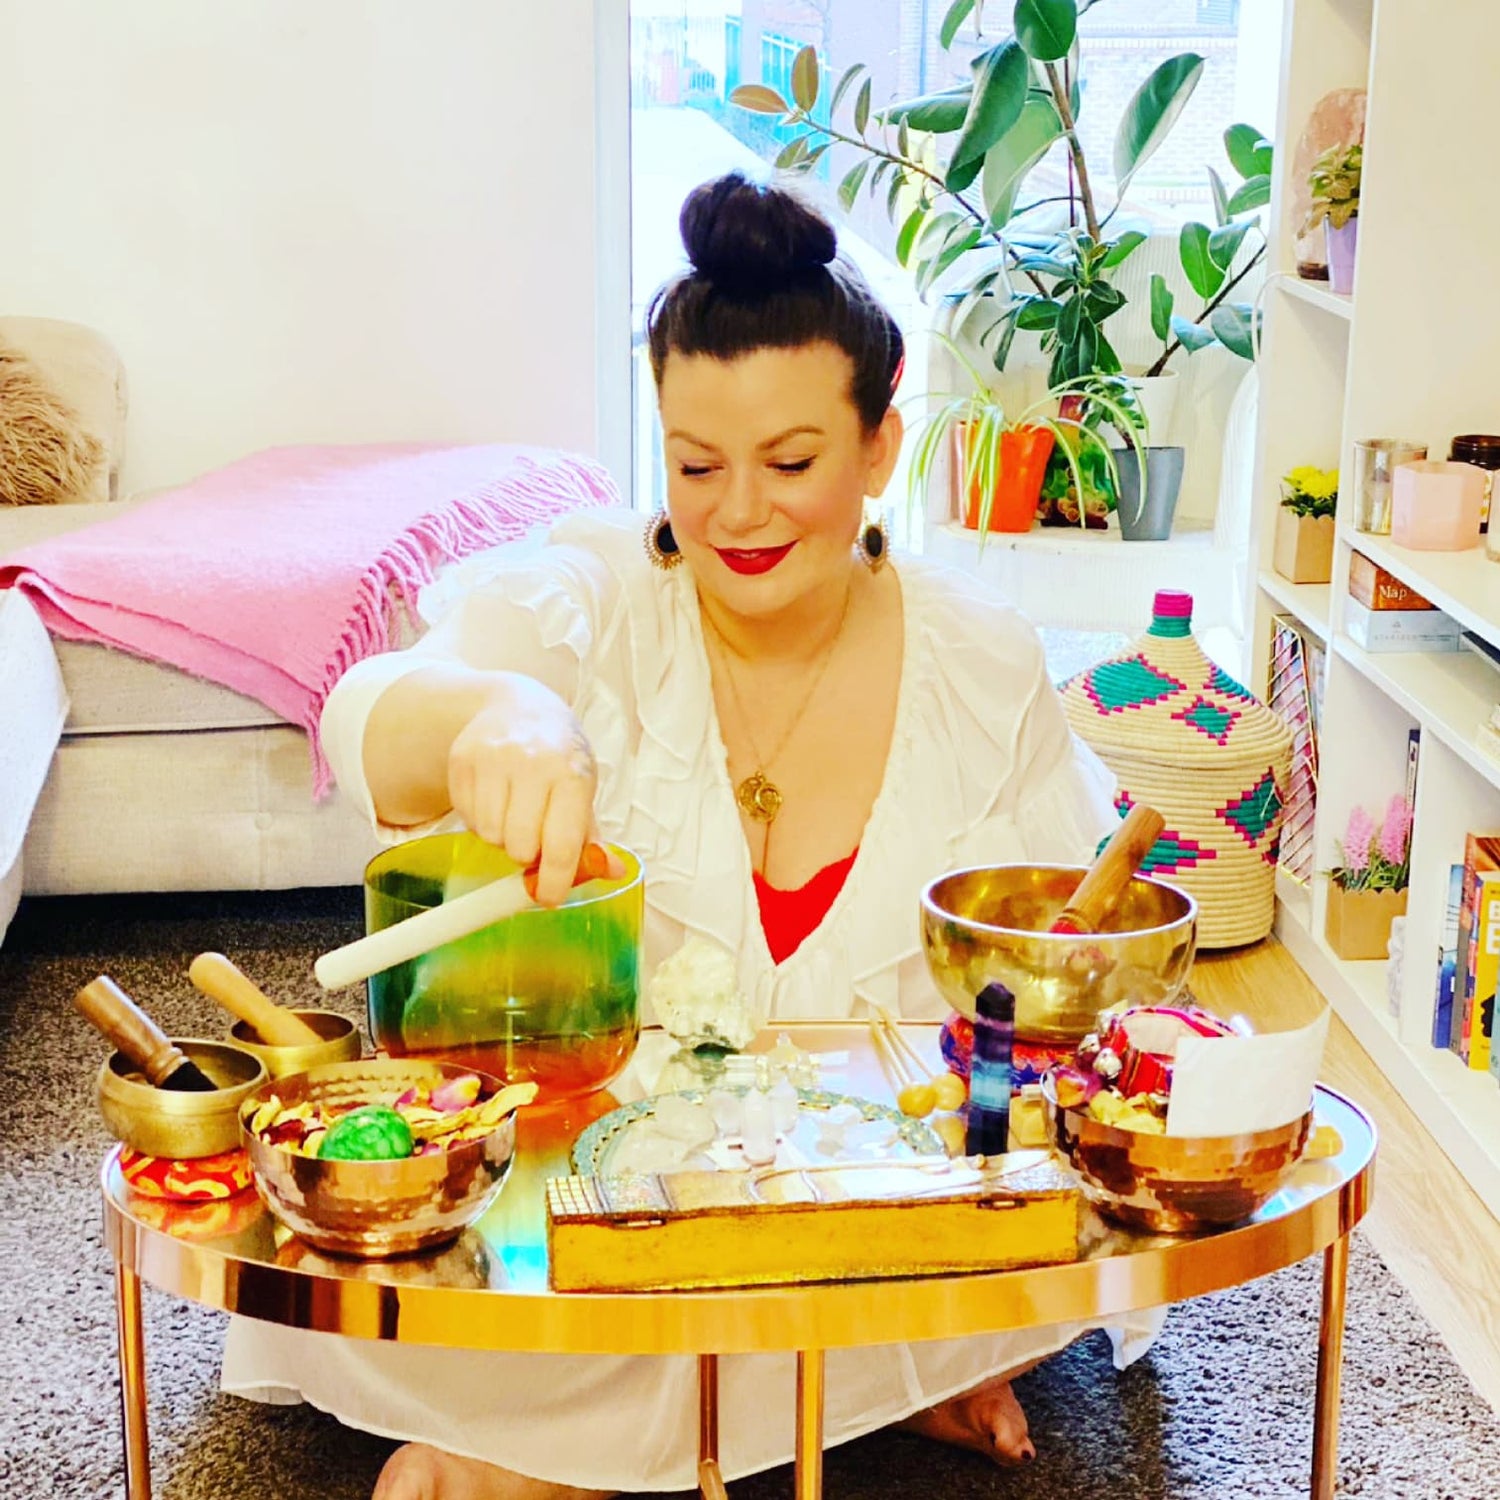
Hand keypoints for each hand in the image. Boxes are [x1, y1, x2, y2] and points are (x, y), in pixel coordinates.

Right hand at [447, 674, 601, 906]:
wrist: (517, 706)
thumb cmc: (558, 755)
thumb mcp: (583, 788)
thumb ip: (591, 835)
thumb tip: (612, 871)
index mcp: (572, 774)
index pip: (562, 845)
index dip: (554, 881)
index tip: (548, 898)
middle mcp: (533, 763)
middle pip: (519, 847)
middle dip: (526, 855)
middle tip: (532, 839)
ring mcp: (494, 759)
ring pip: (489, 835)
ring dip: (501, 838)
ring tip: (514, 813)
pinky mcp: (463, 759)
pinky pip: (466, 817)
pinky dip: (480, 820)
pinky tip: (494, 799)